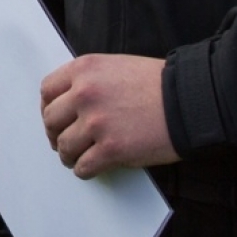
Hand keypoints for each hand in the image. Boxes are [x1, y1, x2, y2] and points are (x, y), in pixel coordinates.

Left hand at [39, 54, 178, 178]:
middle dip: (55, 133)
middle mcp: (84, 93)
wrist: (189, 100)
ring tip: (76, 157)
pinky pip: (84, 166)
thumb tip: (70, 102)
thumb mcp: (115, 66)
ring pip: (64, 146)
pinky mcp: (111, 149)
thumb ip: (90, 80)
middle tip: (63, 141)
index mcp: (84, 70)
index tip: (55, 118)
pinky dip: (84, 170)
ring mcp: (96, 122)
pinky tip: (90, 167)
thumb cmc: (158, 83)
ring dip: (68, 154)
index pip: (47, 90)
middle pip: (51, 119)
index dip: (48, 107)